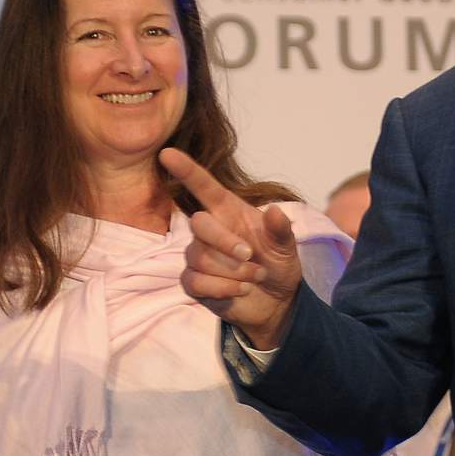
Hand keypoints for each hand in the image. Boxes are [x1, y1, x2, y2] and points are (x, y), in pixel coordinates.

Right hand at [159, 149, 303, 349]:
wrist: (277, 301)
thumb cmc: (277, 265)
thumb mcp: (287, 247)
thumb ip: (281, 229)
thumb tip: (275, 211)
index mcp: (229, 212)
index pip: (203, 186)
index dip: (186, 170)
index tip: (168, 153)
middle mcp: (210, 231)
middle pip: (199, 225)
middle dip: (225, 241)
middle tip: (250, 255)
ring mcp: (198, 256)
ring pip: (201, 257)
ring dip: (234, 271)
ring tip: (255, 276)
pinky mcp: (194, 281)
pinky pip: (196, 281)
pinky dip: (223, 288)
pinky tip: (241, 290)